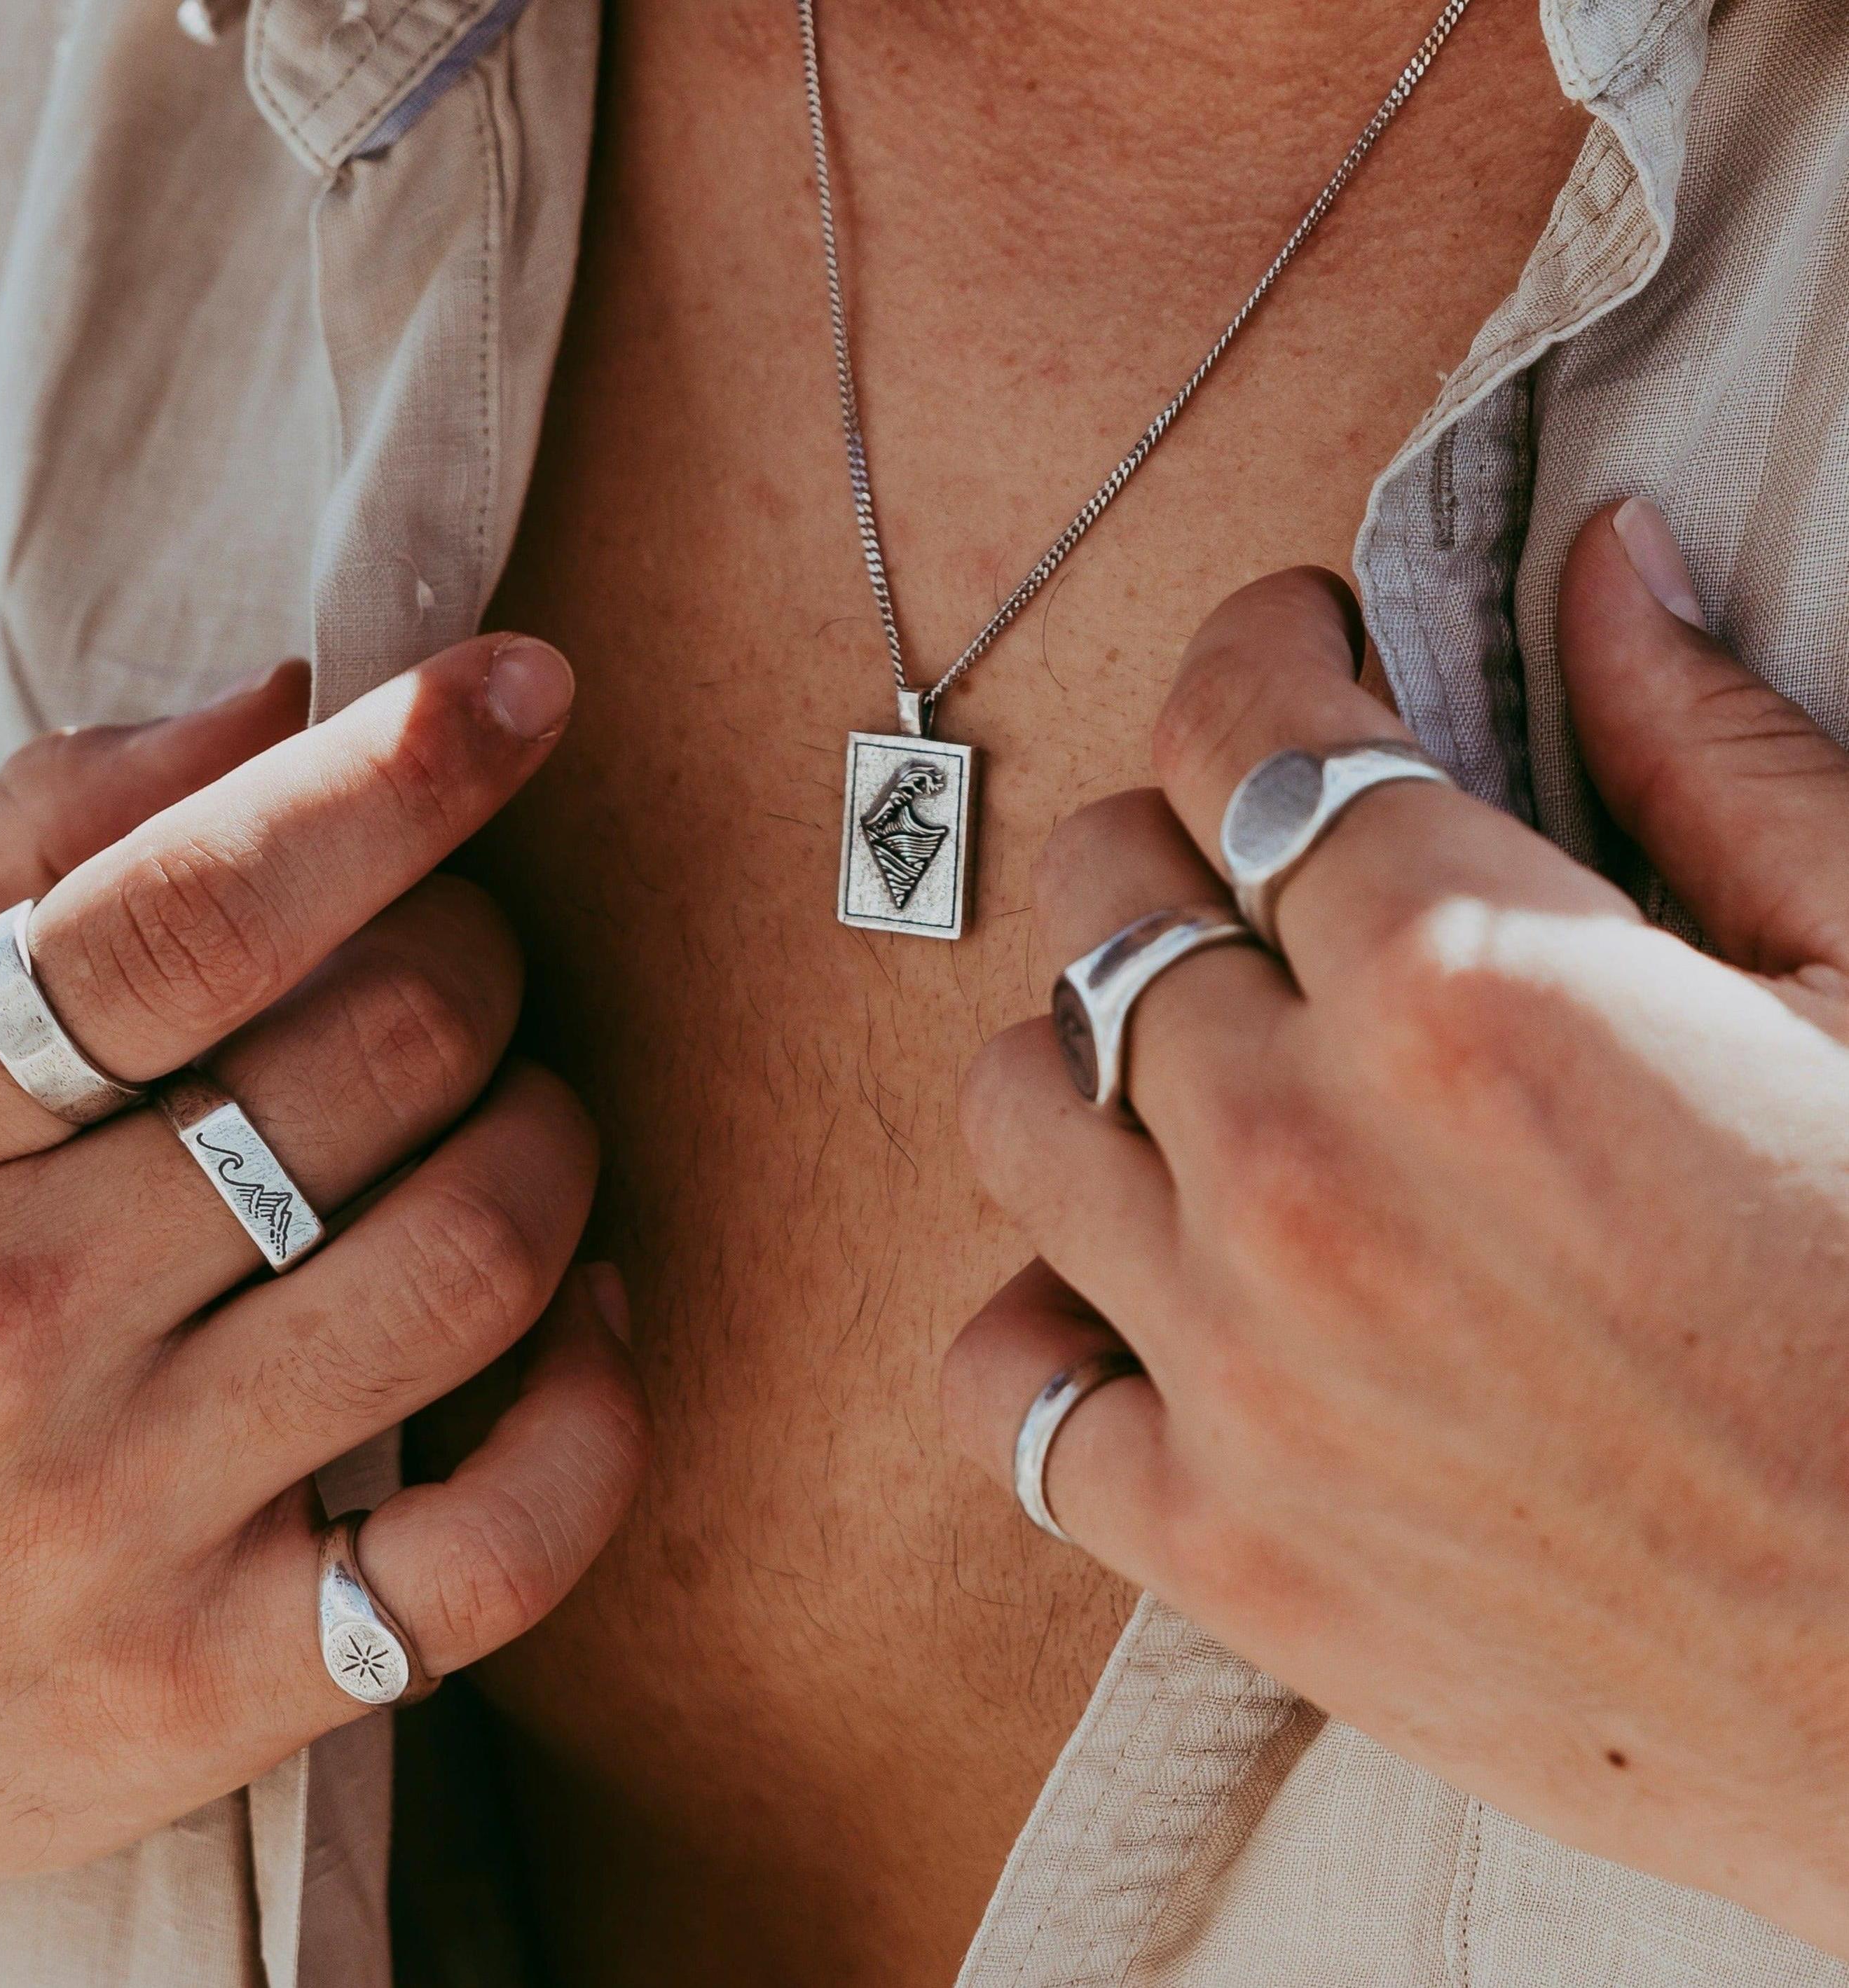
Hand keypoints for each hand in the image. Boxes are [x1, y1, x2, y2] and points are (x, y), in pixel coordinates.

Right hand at [0, 636, 645, 1893]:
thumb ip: (29, 852)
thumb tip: (287, 704)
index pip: (195, 907)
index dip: (395, 775)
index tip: (521, 689)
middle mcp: (1, 1326)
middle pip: (392, 1049)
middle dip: (478, 957)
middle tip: (453, 962)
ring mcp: (113, 1525)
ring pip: (480, 1249)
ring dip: (552, 1135)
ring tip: (507, 1115)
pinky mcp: (206, 1691)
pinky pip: (515, 1536)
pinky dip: (600, 1397)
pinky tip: (577, 1312)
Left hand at [946, 501, 1848, 1956]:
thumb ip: (1718, 756)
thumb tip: (1610, 562)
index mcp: (1470, 988)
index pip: (1238, 729)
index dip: (1263, 659)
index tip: (1300, 667)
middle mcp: (1302, 1162)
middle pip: (1101, 898)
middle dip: (1184, 848)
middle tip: (1272, 883)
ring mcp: (1232, 1364)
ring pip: (1015, 1103)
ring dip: (1090, 1054)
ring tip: (1202, 1077)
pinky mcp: (1217, 1541)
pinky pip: (1003, 1381)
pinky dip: (1045, 1315)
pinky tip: (1138, 1290)